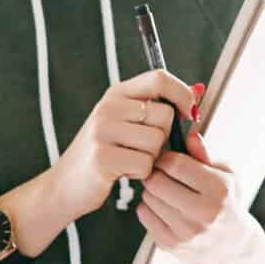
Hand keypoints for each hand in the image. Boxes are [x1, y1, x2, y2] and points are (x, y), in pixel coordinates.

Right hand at [47, 69, 195, 220]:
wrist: (64, 185)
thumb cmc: (104, 154)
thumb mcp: (125, 123)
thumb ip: (158, 107)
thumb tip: (199, 90)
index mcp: (116, 94)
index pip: (159, 78)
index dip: (182, 94)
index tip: (190, 113)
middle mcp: (108, 107)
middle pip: (165, 115)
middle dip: (163, 137)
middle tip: (142, 148)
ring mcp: (103, 131)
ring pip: (157, 141)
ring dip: (151, 158)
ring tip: (130, 160)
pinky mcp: (103, 157)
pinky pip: (145, 164)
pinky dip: (141, 174)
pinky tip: (124, 172)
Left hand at [135, 129, 264, 263]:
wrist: (232, 246)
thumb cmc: (228, 204)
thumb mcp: (226, 175)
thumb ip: (204, 155)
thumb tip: (189, 135)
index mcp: (219, 190)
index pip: (175, 164)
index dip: (166, 157)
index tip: (167, 159)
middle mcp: (204, 213)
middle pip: (156, 181)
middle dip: (156, 173)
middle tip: (162, 174)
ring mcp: (186, 231)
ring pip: (148, 197)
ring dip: (152, 191)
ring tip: (166, 192)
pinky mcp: (172, 244)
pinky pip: (144, 215)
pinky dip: (149, 207)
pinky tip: (164, 208)